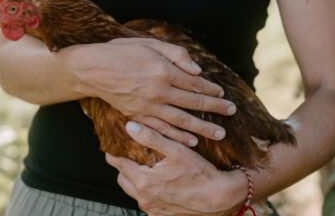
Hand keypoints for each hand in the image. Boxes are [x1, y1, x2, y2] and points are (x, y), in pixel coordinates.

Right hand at [60, 38, 236, 144]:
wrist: (92, 69)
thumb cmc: (120, 52)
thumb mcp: (149, 43)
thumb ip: (176, 55)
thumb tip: (197, 71)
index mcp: (164, 71)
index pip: (195, 83)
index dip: (210, 89)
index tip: (222, 94)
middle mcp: (159, 91)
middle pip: (193, 103)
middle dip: (215, 108)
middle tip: (231, 113)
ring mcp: (148, 106)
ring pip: (182, 120)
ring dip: (202, 128)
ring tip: (220, 134)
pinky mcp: (138, 116)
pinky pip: (162, 130)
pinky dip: (178, 137)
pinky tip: (191, 141)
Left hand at [105, 121, 248, 215]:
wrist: (219, 197)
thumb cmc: (200, 173)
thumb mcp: (176, 150)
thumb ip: (150, 137)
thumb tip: (130, 126)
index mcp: (144, 181)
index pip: (118, 164)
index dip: (115, 152)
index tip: (114, 144)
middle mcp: (144, 198)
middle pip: (122, 179)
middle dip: (124, 166)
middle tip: (131, 154)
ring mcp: (152, 209)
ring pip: (133, 192)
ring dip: (135, 180)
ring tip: (145, 167)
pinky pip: (146, 203)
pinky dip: (147, 192)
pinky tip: (159, 183)